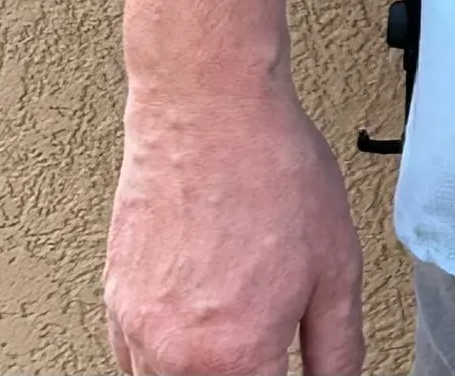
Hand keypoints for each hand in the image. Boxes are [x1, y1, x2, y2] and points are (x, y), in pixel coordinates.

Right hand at [105, 77, 364, 375]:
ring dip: (203, 371)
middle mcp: (176, 355)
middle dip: (244, 372)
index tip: (289, 367)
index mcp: (236, 357)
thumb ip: (338, 347)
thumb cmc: (271, 170)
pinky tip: (193, 331)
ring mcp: (138, 329)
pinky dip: (161, 360)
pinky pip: (130, 361)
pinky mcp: (116, 300)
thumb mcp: (337, 265)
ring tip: (234, 333)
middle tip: (265, 347)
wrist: (208, 106)